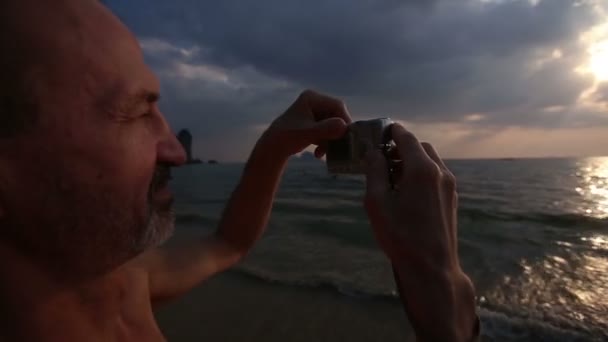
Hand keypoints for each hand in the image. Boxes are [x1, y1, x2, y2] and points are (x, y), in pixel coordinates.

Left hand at [260, 89, 351, 158]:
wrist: (272, 148)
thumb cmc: (286, 138)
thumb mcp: (307, 134)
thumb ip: (325, 129)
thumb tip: (343, 126)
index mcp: (311, 98)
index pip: (337, 106)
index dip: (344, 120)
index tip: (348, 136)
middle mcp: (314, 102)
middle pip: (336, 116)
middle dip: (336, 133)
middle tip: (339, 147)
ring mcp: (314, 112)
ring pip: (333, 125)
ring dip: (330, 140)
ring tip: (324, 153)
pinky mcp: (314, 123)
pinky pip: (327, 131)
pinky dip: (325, 142)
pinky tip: (318, 153)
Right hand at [364, 123, 477, 340]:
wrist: (431, 267)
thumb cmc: (400, 235)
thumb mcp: (377, 201)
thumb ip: (374, 171)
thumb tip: (373, 152)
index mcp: (421, 169)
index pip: (406, 137)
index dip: (391, 131)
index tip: (378, 132)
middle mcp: (440, 172)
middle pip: (420, 147)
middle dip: (401, 147)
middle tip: (382, 159)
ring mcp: (449, 186)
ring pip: (430, 161)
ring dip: (412, 161)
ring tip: (392, 177)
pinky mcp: (452, 199)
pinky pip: (436, 175)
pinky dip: (421, 174)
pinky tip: (407, 192)